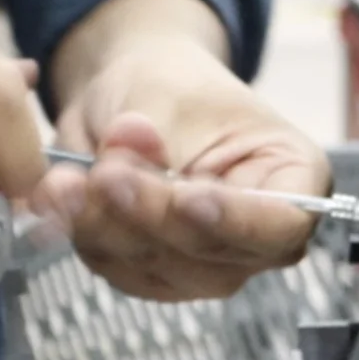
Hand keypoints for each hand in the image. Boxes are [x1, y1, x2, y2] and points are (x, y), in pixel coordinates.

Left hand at [37, 0, 329, 301]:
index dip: (234, 221)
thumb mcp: (171, 92)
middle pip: (209, 255)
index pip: (280, 226)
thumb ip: (150, 134)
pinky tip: (62, 195)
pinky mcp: (154, 272)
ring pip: (153, 267)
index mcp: (296, 182)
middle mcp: (258, 236)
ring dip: (102, 223)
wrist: (138, 96)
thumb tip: (123, 158)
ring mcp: (207, 263)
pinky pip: (114, 267)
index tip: (189, 197)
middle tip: (106, 169)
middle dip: (148, 213)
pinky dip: (82, 232)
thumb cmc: (178, 87)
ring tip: (70, 175)